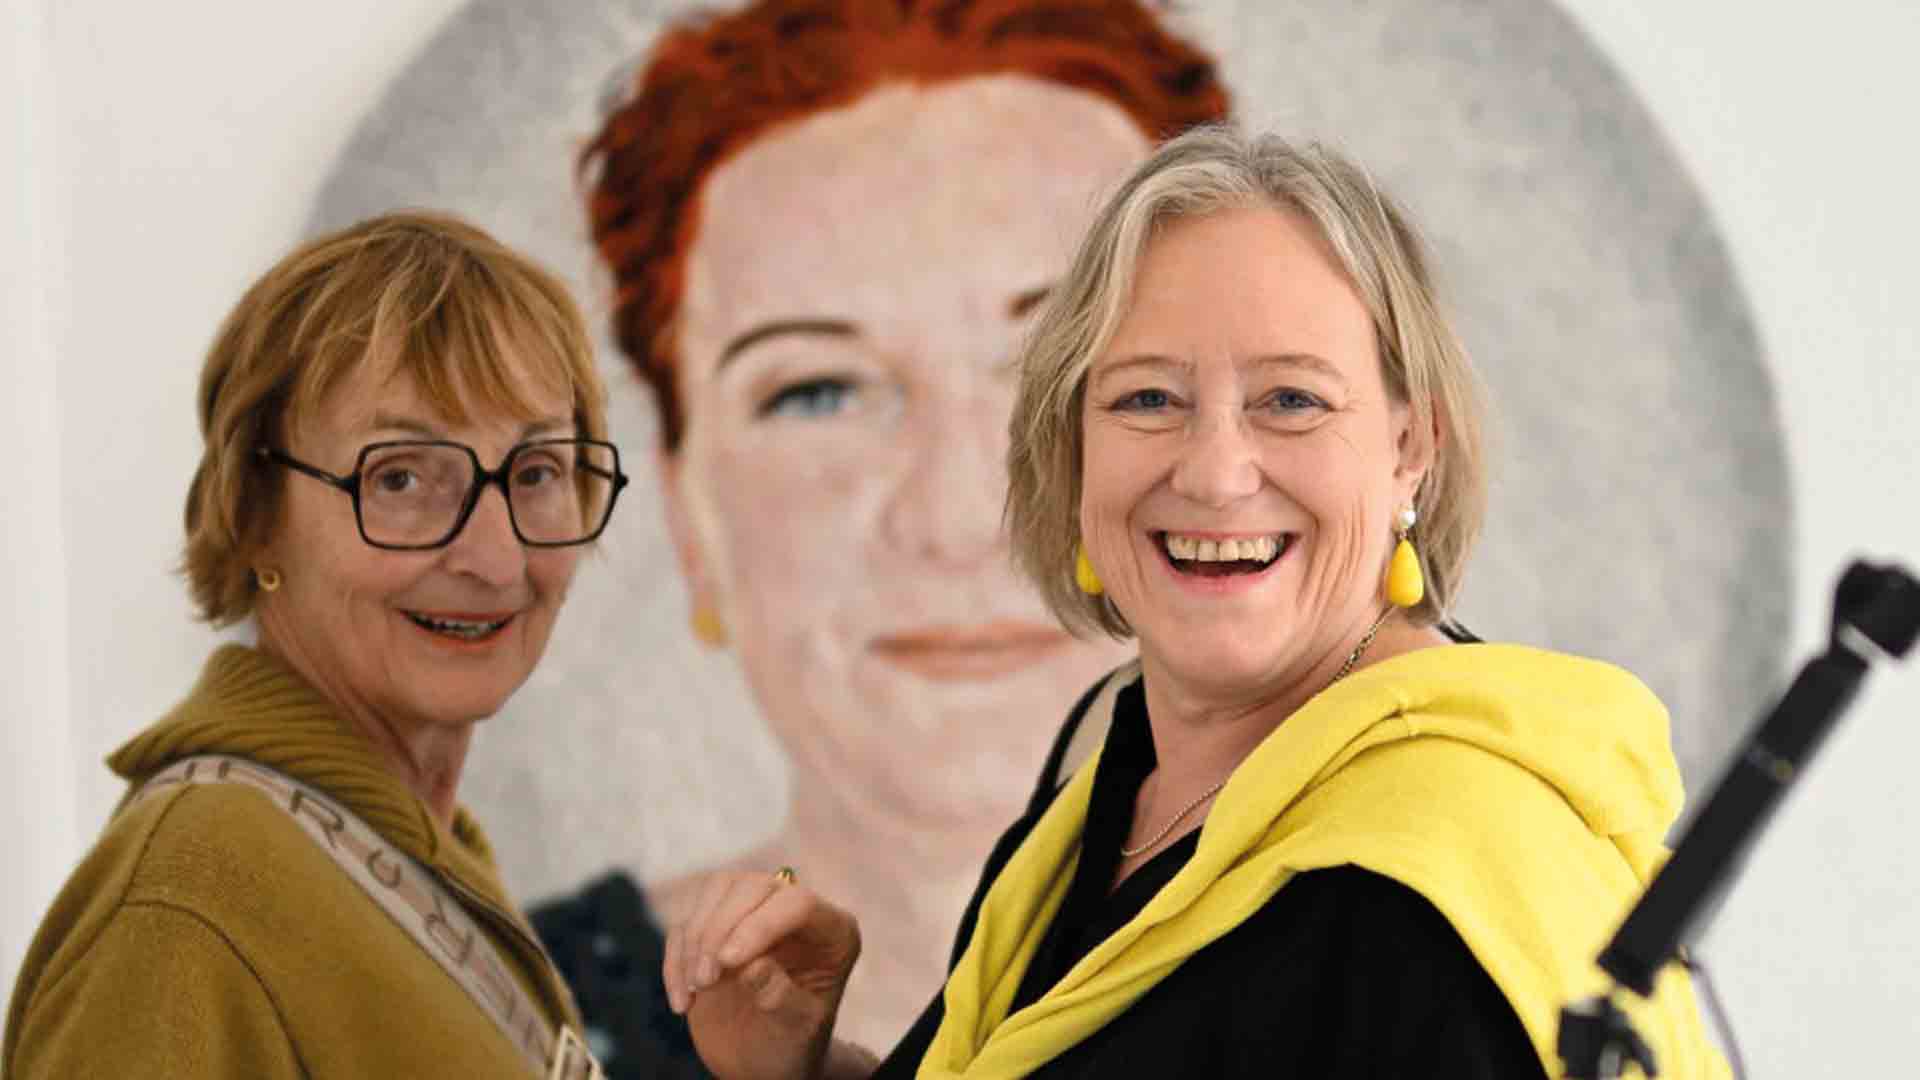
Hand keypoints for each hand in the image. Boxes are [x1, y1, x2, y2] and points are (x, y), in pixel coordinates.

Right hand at [664, 869, 862, 1079]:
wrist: (761, 1059)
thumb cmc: (790, 1044)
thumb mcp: (796, 1029)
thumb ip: (781, 997)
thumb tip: (752, 965)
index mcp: (831, 931)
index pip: (798, 904)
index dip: (760, 925)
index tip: (728, 963)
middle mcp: (793, 909)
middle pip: (753, 887)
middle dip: (720, 930)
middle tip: (707, 980)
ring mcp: (753, 910)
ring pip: (717, 889)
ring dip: (695, 938)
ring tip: (696, 988)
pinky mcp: (715, 924)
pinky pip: (687, 921)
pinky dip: (676, 958)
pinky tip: (683, 1000)